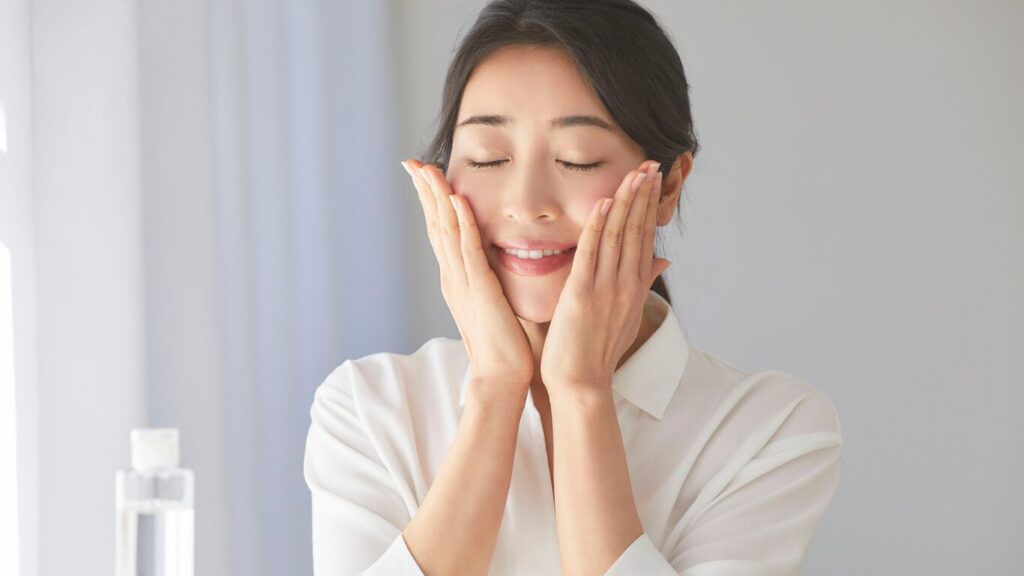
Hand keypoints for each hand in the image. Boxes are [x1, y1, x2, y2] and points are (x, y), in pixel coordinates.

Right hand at [402, 159, 534, 400]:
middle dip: (424, 191)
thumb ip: (491, 278)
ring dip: (436, 198)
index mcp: (457, 278)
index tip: (424, 175)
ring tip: (428, 170)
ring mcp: (463, 282)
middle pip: (435, 225)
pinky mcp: (480, 289)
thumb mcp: (494, 301)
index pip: (441, 231)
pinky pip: (468, 249)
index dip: (431, 201)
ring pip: (446, 231)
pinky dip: (461, 223)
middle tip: (412, 162)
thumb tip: (497, 259)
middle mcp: (453, 276)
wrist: (501, 375)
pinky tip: (456, 200)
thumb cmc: (504, 344)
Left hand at [540, 160, 670, 395]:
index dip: (650, 206)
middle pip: (637, 231)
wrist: (582, 383)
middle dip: (644, 195)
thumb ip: (643, 283)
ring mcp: (606, 288)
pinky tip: (605, 203)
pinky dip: (598, 226)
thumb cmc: (598, 352)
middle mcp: (625, 284)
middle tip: (652, 163)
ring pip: (618, 236)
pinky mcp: (582, 294)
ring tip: (635, 173)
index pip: (644, 237)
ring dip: (627, 202)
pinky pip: (592, 253)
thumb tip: (664, 260)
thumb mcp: (628, 315)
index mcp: (634, 287)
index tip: (654, 180)